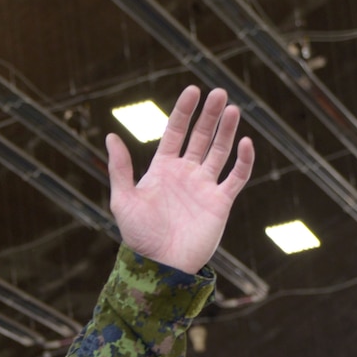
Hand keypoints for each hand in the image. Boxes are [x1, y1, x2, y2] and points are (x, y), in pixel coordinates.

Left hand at [106, 85, 253, 275]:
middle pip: (201, 136)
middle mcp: (186, 173)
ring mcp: (204, 186)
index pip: (175, 132)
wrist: (161, 266)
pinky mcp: (221, 202)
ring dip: (226, 130)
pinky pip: (236, 177)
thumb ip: (119, 168)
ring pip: (220, 151)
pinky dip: (243, 160)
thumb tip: (110, 136)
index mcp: (163, 168)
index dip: (184, 111)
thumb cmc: (139, 236)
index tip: (193, 90)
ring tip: (232, 108)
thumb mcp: (124, 200)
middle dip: (209, 115)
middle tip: (218, 93)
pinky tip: (246, 142)